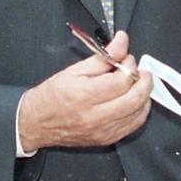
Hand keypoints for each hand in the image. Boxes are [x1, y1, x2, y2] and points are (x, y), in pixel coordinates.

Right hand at [17, 30, 152, 150]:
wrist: (36, 123)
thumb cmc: (52, 94)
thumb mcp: (74, 70)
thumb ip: (102, 56)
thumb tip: (123, 41)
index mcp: (85, 95)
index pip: (121, 81)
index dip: (130, 66)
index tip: (127, 59)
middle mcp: (95, 116)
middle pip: (134, 99)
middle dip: (144, 80)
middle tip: (141, 70)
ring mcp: (102, 131)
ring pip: (138, 113)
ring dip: (144, 95)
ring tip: (138, 83)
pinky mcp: (106, 140)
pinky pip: (133, 126)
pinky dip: (139, 111)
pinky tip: (135, 100)